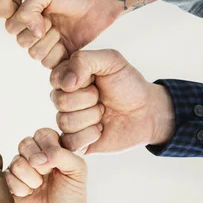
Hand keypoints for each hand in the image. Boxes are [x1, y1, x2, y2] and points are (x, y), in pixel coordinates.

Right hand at [5, 128, 86, 202]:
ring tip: (38, 187)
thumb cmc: (71, 197)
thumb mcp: (78, 172)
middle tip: (46, 176)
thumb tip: (38, 156)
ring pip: (16, 161)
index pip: (43, 134)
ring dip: (30, 179)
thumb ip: (62, 155)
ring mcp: (21, 167)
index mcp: (53, 147)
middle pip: (25, 143)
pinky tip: (29, 194)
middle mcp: (35, 154)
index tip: (57, 166)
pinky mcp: (9, 181)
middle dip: (37, 163)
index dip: (48, 148)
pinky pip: (7, 177)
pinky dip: (20, 188)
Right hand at [6, 0, 117, 62]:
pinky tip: (67, 43)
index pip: (11, 27)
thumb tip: (33, 32)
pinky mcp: (61, 55)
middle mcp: (34, 30)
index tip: (43, 15)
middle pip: (22, 43)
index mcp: (28, 15)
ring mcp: (47, 44)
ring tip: (62, 32)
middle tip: (54, 23)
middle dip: (40, 33)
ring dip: (49, 43)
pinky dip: (58, 55)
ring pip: (35, 54)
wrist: (99, 2)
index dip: (24, 24)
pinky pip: (49, 64)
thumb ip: (28, 9)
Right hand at [50, 49, 174, 153]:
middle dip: (88, 99)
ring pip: (65, 122)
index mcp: (67, 78)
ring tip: (103, 113)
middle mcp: (63, 99)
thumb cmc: (127, 84)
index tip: (95, 80)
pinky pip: (70, 142)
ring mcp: (68, 121)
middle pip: (60, 101)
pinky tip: (100, 130)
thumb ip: (83, 61)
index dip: (78, 81)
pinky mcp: (74, 142)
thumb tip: (65, 82)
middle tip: (102, 98)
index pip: (55, 79)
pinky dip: (90, 136)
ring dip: (92, 117)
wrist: (146, 112)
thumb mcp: (111, 60)